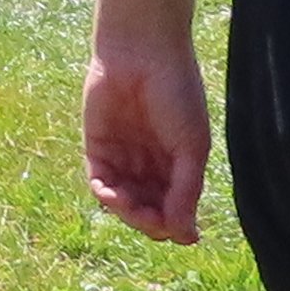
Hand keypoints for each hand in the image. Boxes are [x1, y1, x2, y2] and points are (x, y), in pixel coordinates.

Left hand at [81, 30, 213, 242]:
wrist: (143, 53)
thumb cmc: (177, 94)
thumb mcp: (191, 146)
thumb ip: (187, 190)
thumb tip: (187, 237)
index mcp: (179, 166)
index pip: (175, 212)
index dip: (175, 226)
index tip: (178, 227)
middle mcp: (151, 166)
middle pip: (148, 213)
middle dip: (149, 222)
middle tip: (151, 219)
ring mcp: (124, 159)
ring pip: (124, 204)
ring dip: (126, 213)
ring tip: (128, 204)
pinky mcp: (97, 148)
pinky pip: (99, 183)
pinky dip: (104, 196)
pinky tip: (110, 194)